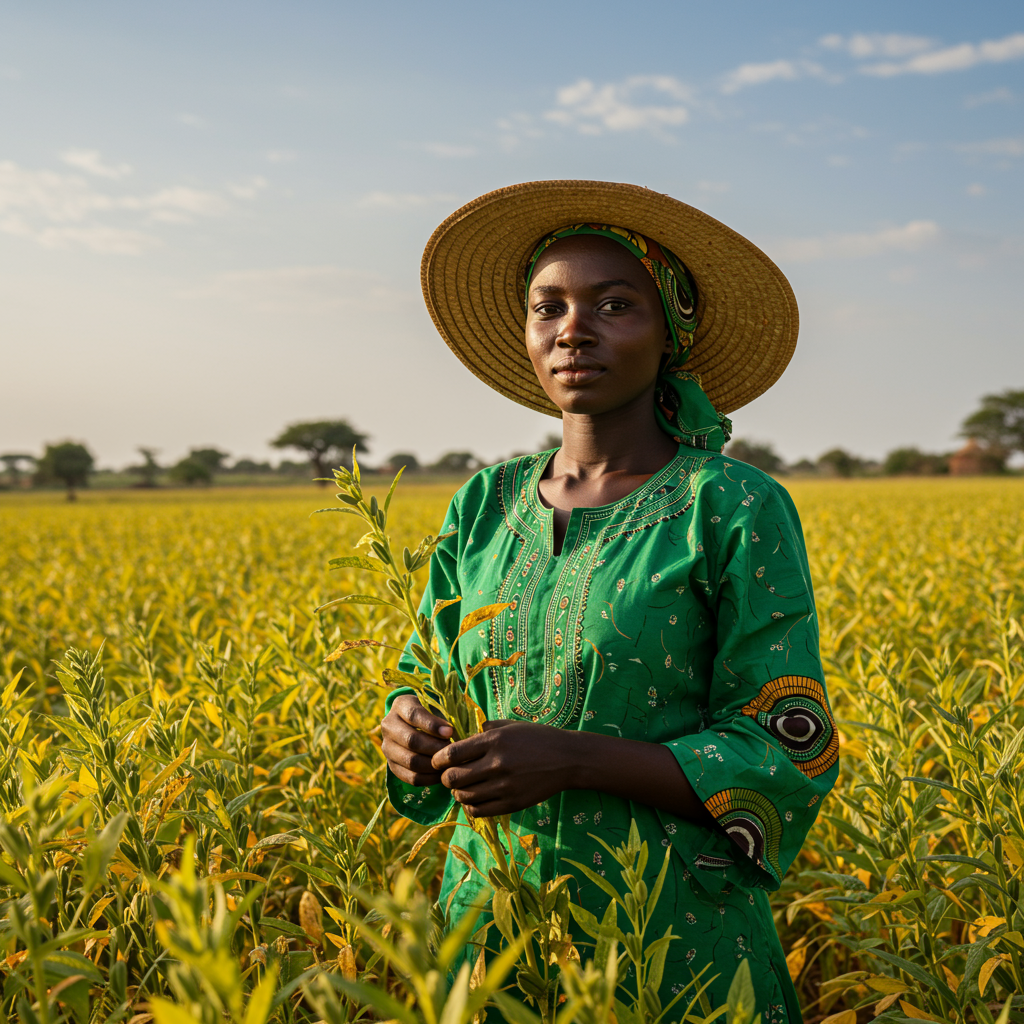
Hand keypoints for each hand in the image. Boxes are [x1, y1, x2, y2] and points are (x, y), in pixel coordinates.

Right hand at [381, 695, 452, 785]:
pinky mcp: (392, 765)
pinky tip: (441, 774)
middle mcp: (389, 725)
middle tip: (451, 750)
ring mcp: (387, 747)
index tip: (450, 732)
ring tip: (448, 763)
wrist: (416, 724)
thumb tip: (450, 733)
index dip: (432, 725)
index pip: (414, 715)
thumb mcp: (435, 707)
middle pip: (411, 740)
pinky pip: (410, 777)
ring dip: (433, 764)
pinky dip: (428, 778)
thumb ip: (442, 716)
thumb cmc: (432, 713)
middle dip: (435, 747)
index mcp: (400, 705)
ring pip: (411, 761)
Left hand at [430, 720, 580, 815]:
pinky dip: (470, 806)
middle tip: (449, 774)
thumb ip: (484, 730)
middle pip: (453, 778)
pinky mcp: (511, 804)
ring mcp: (504, 786)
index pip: (452, 754)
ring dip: (458, 792)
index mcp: (494, 741)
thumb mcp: (510, 725)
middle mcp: (496, 764)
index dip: (438, 759)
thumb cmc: (537, 738)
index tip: (438, 760)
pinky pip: (478, 811)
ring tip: (463, 786)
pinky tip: (475, 798)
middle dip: (445, 777)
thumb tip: (460, 738)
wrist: (567, 759)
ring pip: (463, 796)